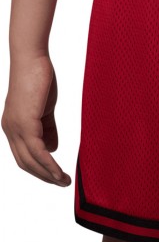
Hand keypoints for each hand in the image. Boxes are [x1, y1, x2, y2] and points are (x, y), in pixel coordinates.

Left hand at [1, 54, 70, 185]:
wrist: (31, 59)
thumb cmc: (38, 78)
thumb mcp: (45, 108)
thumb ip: (47, 128)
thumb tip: (52, 148)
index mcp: (14, 126)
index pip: (25, 155)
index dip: (40, 168)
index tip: (56, 176)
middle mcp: (11, 130)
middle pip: (25, 163)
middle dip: (44, 176)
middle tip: (62, 183)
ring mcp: (16, 127)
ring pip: (30, 160)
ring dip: (48, 174)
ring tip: (64, 181)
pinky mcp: (25, 123)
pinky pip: (37, 150)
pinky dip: (49, 163)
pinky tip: (59, 171)